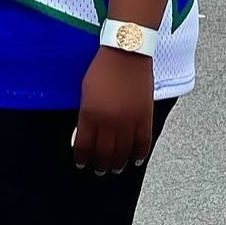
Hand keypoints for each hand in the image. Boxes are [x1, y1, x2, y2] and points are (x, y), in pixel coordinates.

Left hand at [73, 48, 153, 173]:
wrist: (126, 53)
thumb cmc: (101, 69)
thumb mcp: (85, 93)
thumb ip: (84, 116)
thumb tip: (82, 137)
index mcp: (90, 115)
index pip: (84, 146)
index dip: (82, 158)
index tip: (81, 164)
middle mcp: (109, 122)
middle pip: (104, 153)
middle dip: (100, 165)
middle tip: (98, 171)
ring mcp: (129, 120)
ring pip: (124, 151)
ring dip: (118, 163)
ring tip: (114, 170)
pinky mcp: (145, 116)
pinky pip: (144, 142)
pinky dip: (141, 154)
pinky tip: (136, 161)